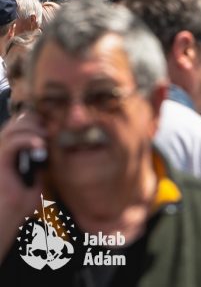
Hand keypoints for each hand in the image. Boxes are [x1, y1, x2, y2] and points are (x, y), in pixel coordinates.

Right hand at [0, 112, 47, 253]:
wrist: (5, 223)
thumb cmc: (18, 207)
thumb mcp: (36, 180)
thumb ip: (40, 163)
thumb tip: (52, 148)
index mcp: (8, 154)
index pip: (18, 124)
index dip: (35, 120)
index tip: (52, 126)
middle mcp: (0, 152)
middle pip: (14, 122)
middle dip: (35, 121)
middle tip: (50, 132)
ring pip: (11, 128)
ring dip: (33, 129)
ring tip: (45, 141)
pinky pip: (10, 143)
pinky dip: (26, 139)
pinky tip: (40, 145)